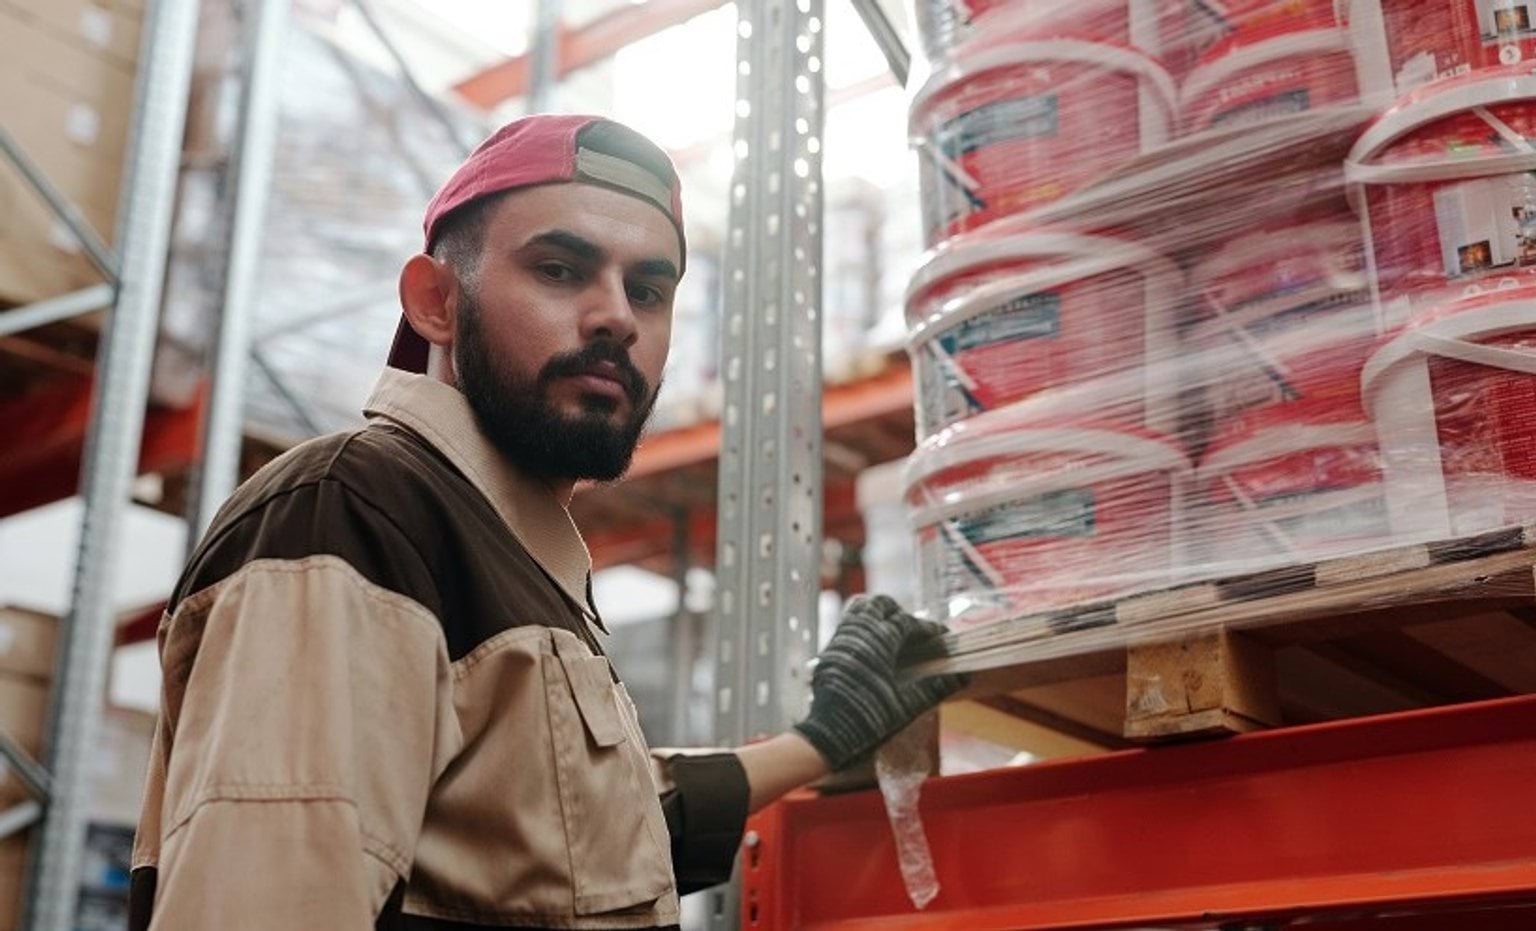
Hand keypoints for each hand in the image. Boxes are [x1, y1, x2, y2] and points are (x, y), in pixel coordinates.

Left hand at [792, 594, 968, 770]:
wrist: (829, 736)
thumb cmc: (870, 721)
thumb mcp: (908, 706)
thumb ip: (936, 687)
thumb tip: (965, 676)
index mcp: (878, 643)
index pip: (906, 622)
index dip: (926, 627)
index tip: (941, 634)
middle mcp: (857, 635)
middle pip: (879, 605)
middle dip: (899, 611)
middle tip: (915, 629)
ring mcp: (840, 640)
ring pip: (859, 610)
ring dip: (878, 614)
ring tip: (894, 632)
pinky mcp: (830, 651)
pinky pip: (847, 625)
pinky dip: (863, 626)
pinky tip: (874, 646)